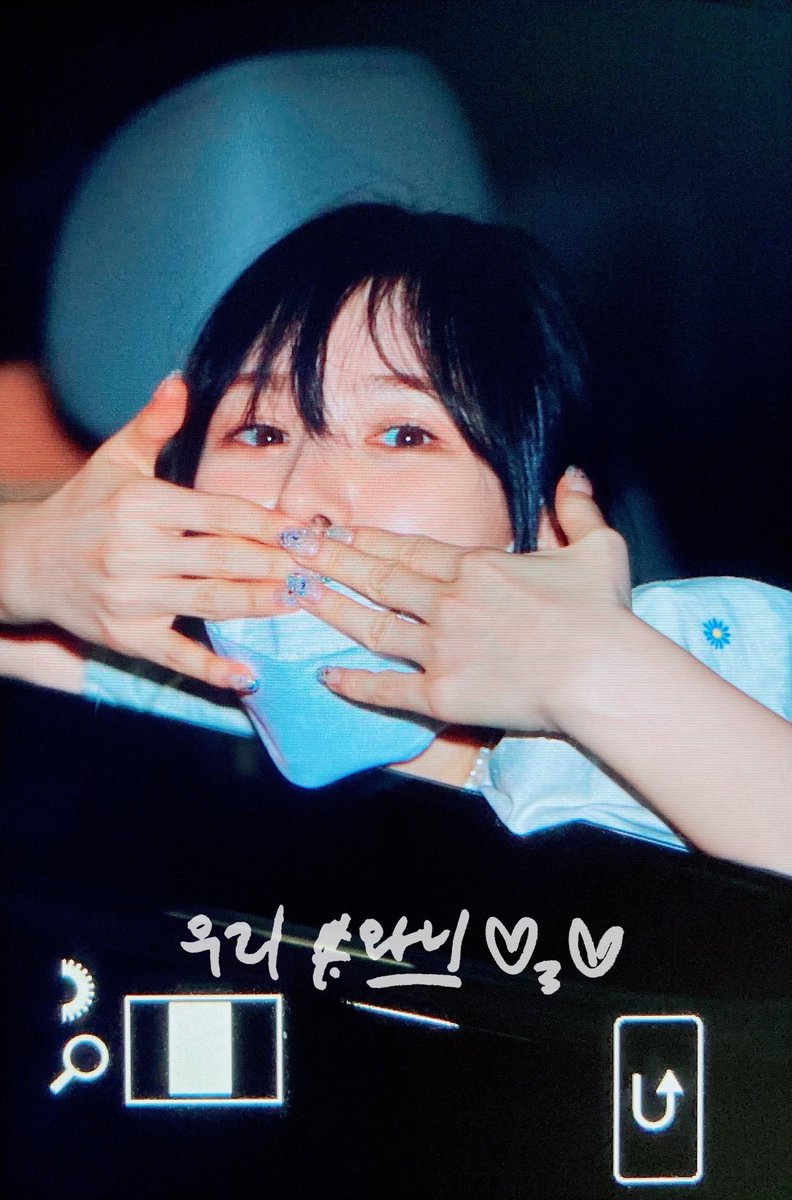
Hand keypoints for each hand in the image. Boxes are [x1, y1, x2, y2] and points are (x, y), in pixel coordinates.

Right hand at [0, 376, 298, 688]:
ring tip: (300, 602)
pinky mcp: (124, 635)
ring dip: (257, 604)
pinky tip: (249, 675)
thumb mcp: (113, 459)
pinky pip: (175, 655)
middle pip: (219, 559)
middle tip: (319, 568)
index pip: (215, 514)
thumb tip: (178, 381)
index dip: (263, 522)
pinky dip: (211, 669)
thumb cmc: (84, 506)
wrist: (27, 562)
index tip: (302, 530)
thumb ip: (152, 424)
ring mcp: (129, 597)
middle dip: (273, 564)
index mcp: (140, 504)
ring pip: (206, 602)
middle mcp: (133, 551)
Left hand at [281, 471, 631, 732]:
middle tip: (292, 547)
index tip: (337, 530)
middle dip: (333, 560)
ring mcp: (440, 649)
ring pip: (373, 626)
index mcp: (477, 567)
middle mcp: (448, 602)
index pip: (410, 548)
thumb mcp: (598, 548)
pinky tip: (324, 676)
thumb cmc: (603, 613)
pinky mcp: (441, 694)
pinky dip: (353, 683)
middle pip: (380, 577)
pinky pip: (386, 688)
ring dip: (332, 609)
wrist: (601, 672)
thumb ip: (576, 510)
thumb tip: (572, 473)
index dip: (370, 539)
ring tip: (297, 593)